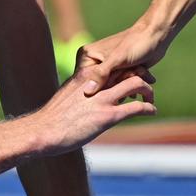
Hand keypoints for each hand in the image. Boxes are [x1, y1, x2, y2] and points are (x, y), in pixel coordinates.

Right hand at [32, 67, 154, 155]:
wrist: (44, 130)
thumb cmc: (52, 117)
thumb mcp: (67, 97)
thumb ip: (80, 93)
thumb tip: (86, 95)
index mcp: (84, 76)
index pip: (111, 66)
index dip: (123, 69)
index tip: (129, 76)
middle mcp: (95, 83)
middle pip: (125, 70)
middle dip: (139, 75)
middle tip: (144, 85)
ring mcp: (102, 99)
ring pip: (135, 84)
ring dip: (148, 90)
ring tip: (150, 97)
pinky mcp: (108, 116)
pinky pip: (135, 107)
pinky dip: (148, 108)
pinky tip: (152, 111)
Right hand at [76, 23, 166, 95]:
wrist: (155, 36)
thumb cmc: (135, 43)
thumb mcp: (117, 59)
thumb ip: (101, 74)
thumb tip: (87, 92)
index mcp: (87, 55)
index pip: (87, 81)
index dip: (103, 85)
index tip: (119, 75)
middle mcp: (94, 61)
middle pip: (101, 85)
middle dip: (119, 82)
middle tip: (131, 70)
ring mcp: (106, 67)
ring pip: (113, 86)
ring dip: (128, 83)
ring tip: (138, 71)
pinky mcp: (119, 70)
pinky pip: (122, 84)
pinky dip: (133, 83)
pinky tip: (142, 75)